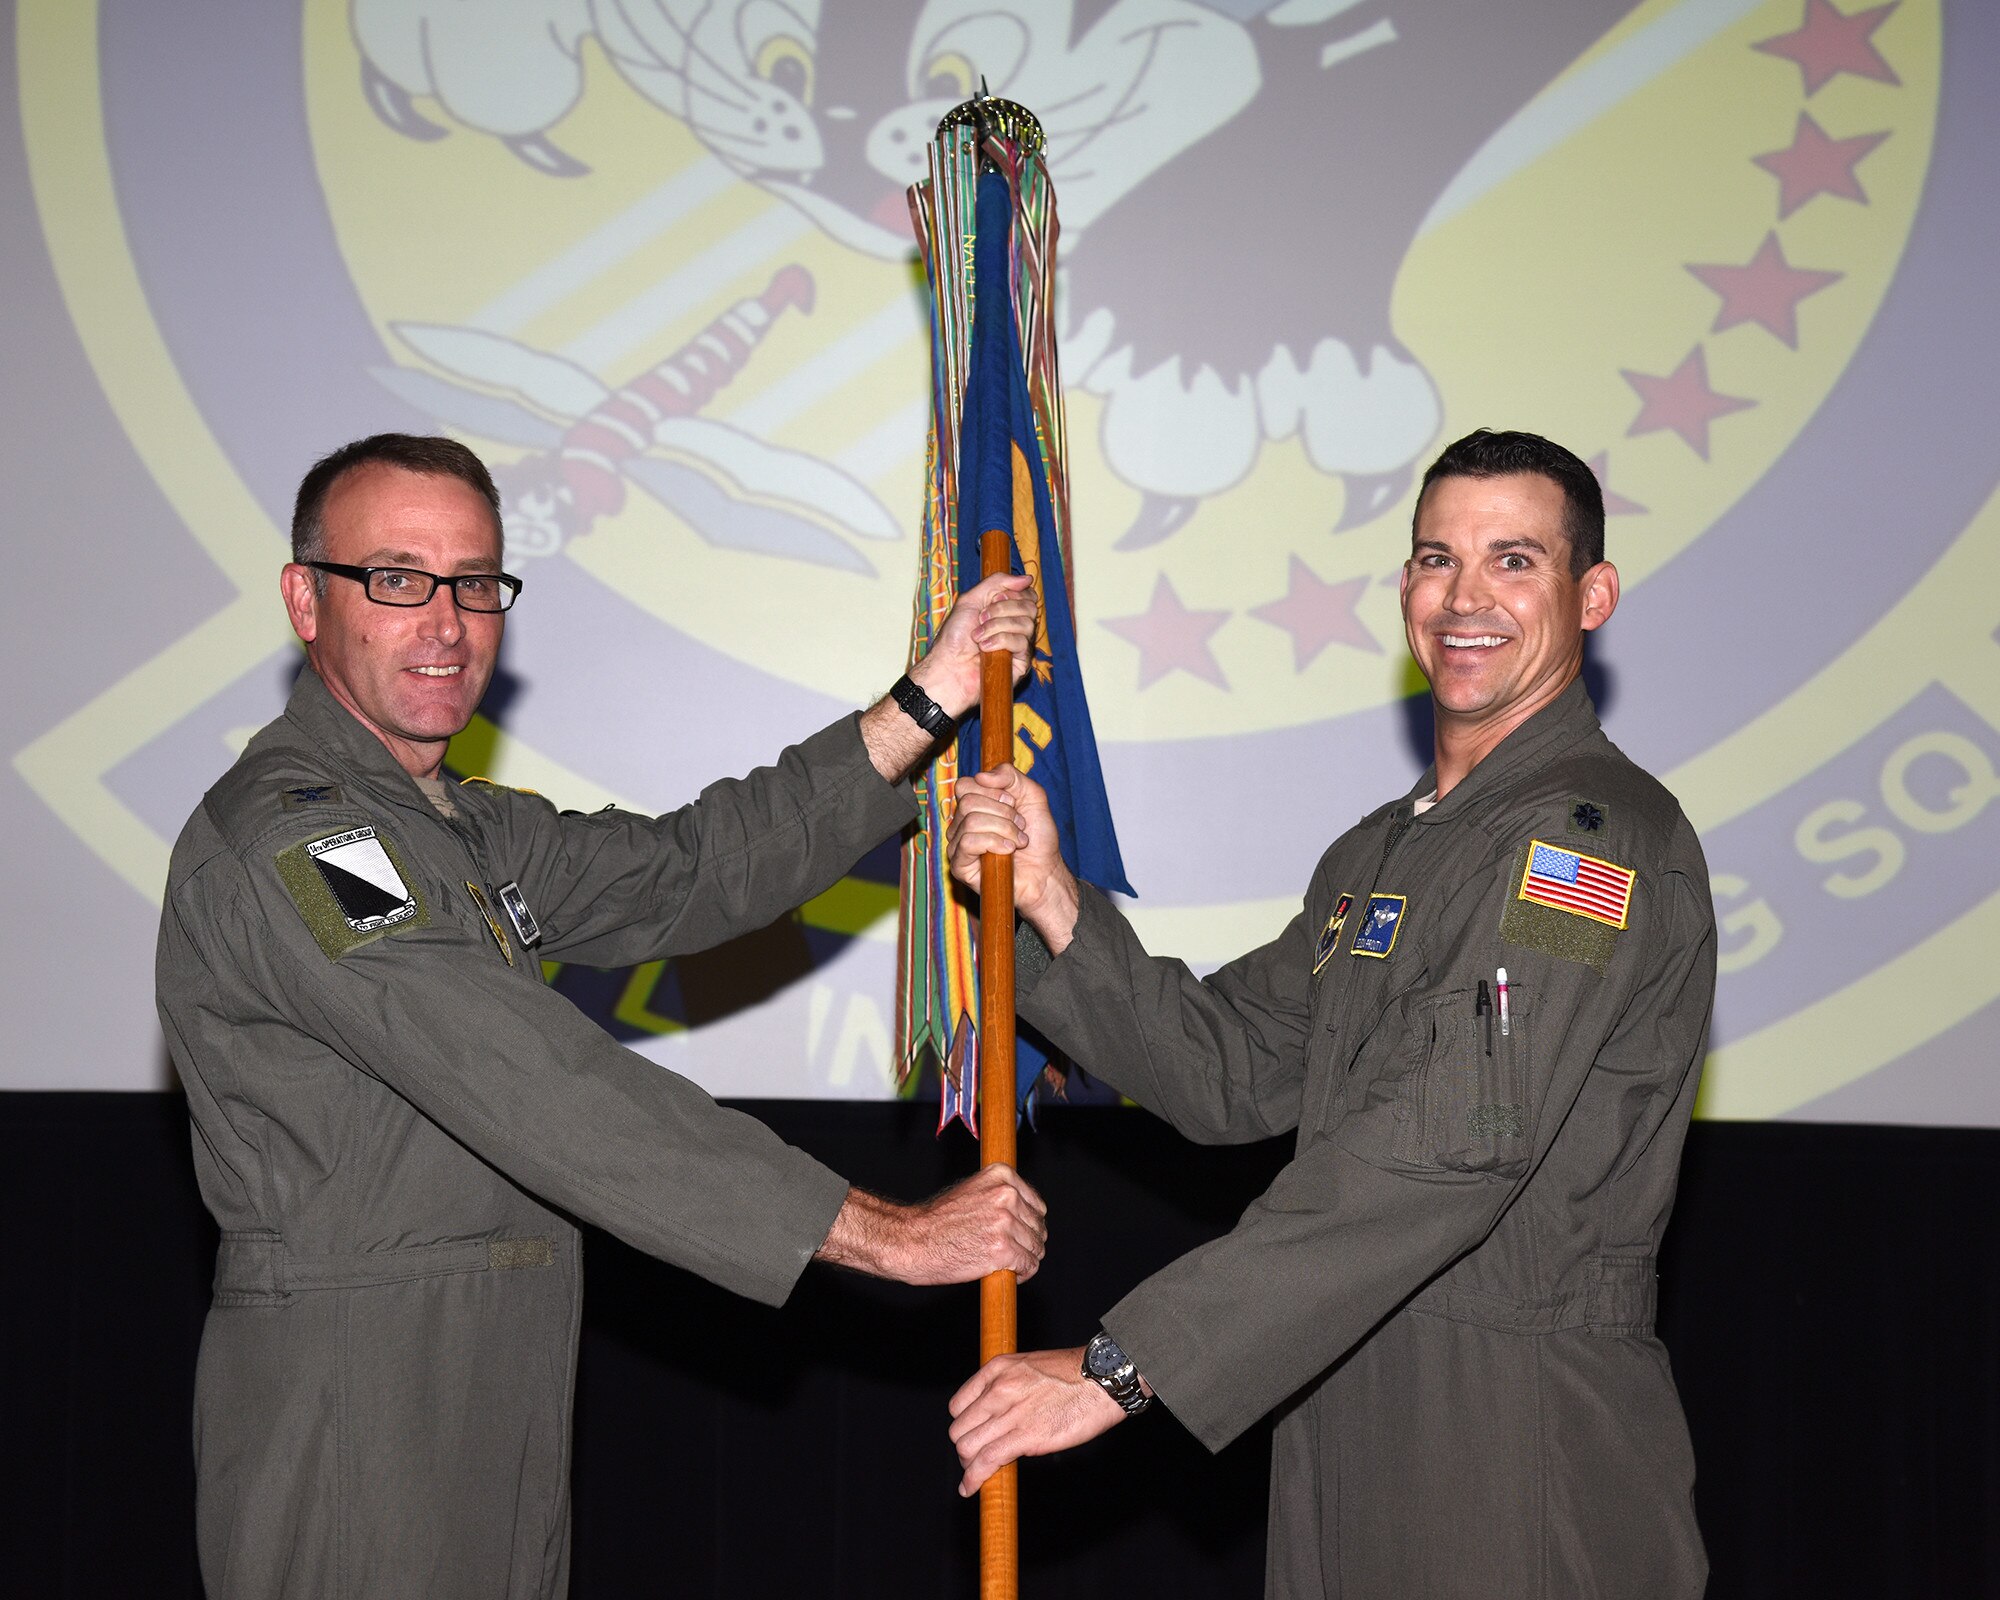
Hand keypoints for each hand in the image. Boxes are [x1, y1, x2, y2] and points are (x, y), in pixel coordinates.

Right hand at [814, 1164, 1047, 1284]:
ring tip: (1002, 1263)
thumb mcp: (972, 1192)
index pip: (1037, 1205)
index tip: (1015, 1234)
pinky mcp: (1004, 1250)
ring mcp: (1006, 1223)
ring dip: (1024, 1260)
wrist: (912, 1241)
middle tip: (1006, 1252)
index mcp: (1002, 1176)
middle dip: (1026, 1243)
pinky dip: (1021, 1274)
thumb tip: (1027, 1214)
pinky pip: (1029, 1266)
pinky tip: (1003, 1273)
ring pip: (1036, 1248)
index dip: (1027, 1224)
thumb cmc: (938, 1221)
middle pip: (1038, 1227)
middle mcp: (1007, 1195)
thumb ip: (1000, 1197)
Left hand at [907, 572, 1036, 719]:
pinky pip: (1022, 642)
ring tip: (978, 636)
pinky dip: (1000, 641)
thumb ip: (997, 583)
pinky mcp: (1021, 664)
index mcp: (1006, 612)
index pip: (1028, 595)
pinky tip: (984, 648)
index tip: (994, 598)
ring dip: (997, 626)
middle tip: (981, 618)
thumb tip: (1027, 578)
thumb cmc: (954, 637)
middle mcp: (1015, 628)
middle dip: (1002, 609)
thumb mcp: (971, 600)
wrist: (947, 667)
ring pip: (1027, 624)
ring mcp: (1019, 646)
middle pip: (1030, 606)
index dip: (1013, 593)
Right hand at [947, 766, 1078, 950]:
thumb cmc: (1038, 837)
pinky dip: (994, 843)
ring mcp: (958, 846)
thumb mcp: (1032, 795)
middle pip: (968, 802)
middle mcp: (961, 824)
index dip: (993, 791)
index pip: (964, 786)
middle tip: (1020, 826)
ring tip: (1018, 841)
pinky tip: (1008, 851)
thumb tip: (980, 776)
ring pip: (970, 821)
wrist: (1046, 871)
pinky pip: (967, 843)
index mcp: (974, 807)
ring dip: (1004, 829)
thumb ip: (1010, 776)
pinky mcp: (959, 866)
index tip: (1013, 803)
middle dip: (1003, 812)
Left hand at [948, 1347, 1127, 1495]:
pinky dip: (973, 1479)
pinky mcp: (1026, 1436)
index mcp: (998, 1369)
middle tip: (976, 1459)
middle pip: (959, 1429)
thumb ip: (1009, 1388)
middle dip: (965, 1448)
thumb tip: (998, 1417)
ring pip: (968, 1447)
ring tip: (976, 1475)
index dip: (964, 1426)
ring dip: (968, 1466)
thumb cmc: (1074, 1374)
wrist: (1103, 1378)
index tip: (972, 1437)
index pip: (958, 1405)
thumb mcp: (1030, 1368)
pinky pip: (986, 1461)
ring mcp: (1011, 1413)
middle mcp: (999, 1389)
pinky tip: (970, 1488)